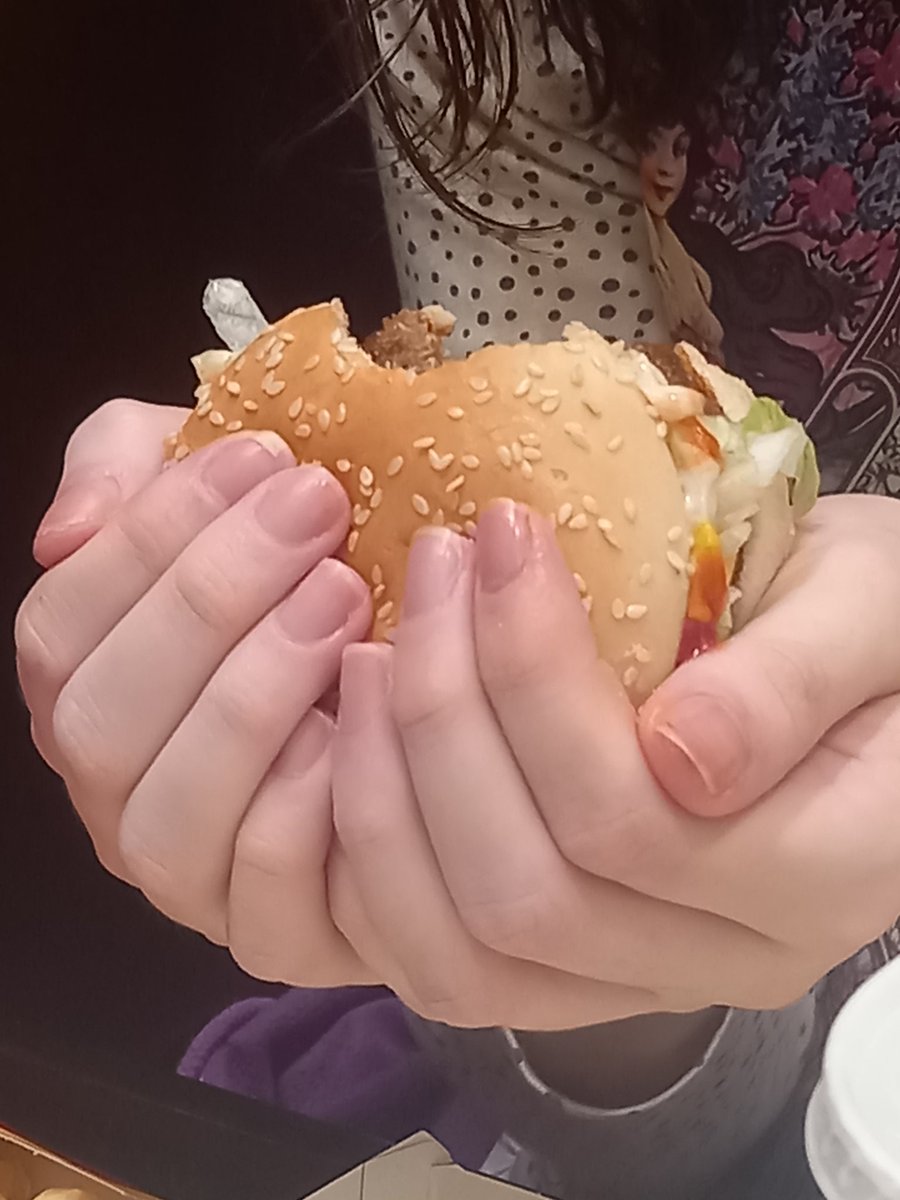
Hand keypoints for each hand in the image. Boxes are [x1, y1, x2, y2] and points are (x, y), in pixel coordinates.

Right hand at [16, 399, 373, 981]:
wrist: (415, 672)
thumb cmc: (302, 570)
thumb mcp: (213, 492)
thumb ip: (123, 471)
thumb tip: (67, 531)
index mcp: (81, 692)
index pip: (62, 627)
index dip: (153, 536)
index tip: (265, 456)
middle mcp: (113, 796)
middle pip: (103, 723)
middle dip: (210, 601)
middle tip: (321, 513)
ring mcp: (187, 877)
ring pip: (170, 817)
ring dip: (255, 694)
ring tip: (349, 594)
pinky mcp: (275, 931)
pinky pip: (266, 888)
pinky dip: (309, 799)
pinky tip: (365, 707)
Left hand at [328, 496, 899, 1029]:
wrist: (876, 685)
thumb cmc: (880, 627)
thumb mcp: (878, 605)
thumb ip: (798, 680)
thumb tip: (683, 752)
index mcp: (822, 874)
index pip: (629, 817)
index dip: (533, 674)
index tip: (499, 533)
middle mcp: (725, 959)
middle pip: (528, 893)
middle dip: (443, 719)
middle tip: (426, 574)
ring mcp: (640, 981)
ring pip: (465, 957)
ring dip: (385, 802)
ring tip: (368, 654)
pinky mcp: (573, 973)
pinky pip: (442, 967)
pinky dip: (372, 869)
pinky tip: (358, 748)